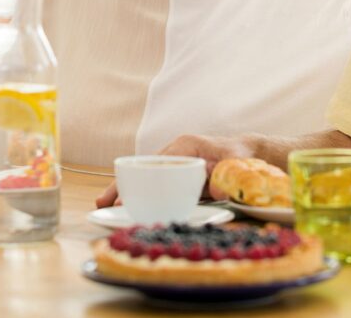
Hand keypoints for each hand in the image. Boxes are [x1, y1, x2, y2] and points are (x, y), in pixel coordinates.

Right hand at [94, 134, 256, 208]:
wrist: (247, 152)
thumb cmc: (240, 155)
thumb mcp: (235, 165)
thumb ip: (226, 177)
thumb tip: (218, 192)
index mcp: (186, 144)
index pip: (157, 161)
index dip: (141, 178)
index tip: (127, 196)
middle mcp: (174, 151)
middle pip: (143, 167)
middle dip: (122, 184)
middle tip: (103, 202)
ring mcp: (172, 162)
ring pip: (143, 175)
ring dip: (124, 189)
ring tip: (102, 205)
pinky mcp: (173, 173)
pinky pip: (151, 182)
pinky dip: (137, 193)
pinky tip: (123, 206)